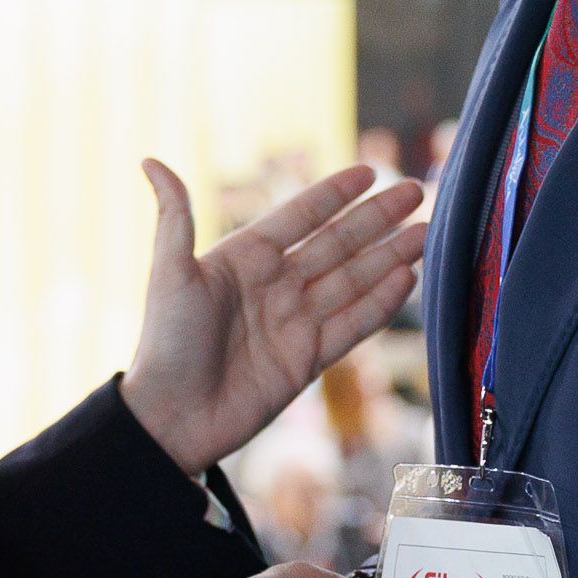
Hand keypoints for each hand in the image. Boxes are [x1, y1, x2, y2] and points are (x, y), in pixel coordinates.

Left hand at [116, 162, 425, 477]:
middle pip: (337, 244)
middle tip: (415, 192)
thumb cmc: (165, 344)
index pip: (299, 216)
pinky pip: (353, 324)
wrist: (173, 419)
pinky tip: (407, 279)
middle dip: (376, 219)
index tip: (369, 172)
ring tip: (427, 233)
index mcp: (243, 258)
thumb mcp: (170, 274)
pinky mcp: (308, 359)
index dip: (334, 195)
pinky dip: (381, 302)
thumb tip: (150, 159)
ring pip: (353, 280)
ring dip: (390, 256)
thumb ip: (175, 217)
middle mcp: (275, 285)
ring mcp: (295, 321)